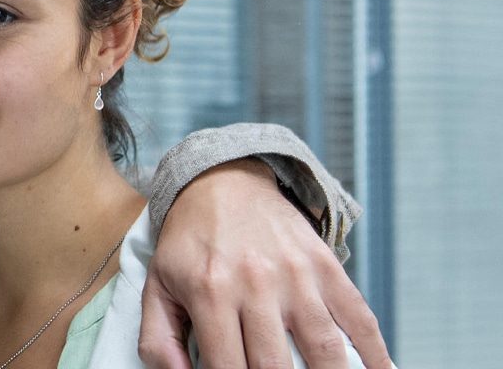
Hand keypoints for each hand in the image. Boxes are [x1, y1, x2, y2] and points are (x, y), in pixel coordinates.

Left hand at [138, 159, 390, 368]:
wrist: (222, 183)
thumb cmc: (188, 243)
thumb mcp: (157, 285)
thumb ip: (159, 340)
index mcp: (210, 293)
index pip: (228, 368)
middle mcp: (256, 285)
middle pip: (277, 367)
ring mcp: (297, 276)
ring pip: (325, 351)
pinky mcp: (326, 266)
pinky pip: (360, 319)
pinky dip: (376, 355)